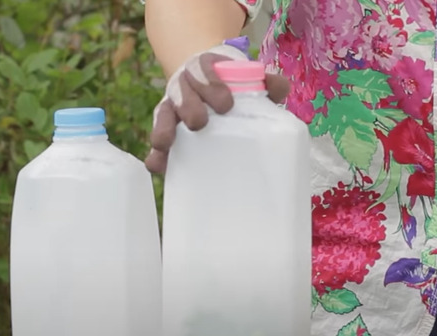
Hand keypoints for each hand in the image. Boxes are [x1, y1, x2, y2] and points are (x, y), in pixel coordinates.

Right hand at [145, 36, 290, 173]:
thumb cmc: (231, 83)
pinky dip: (156, 154)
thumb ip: (267, 82)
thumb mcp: (247, 77)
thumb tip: (279, 90)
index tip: (225, 102)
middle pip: (181, 91)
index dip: (209, 82)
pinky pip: (158, 140)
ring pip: (163, 113)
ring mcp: (172, 107)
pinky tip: (158, 166)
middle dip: (188, 105)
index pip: (202, 67)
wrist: (206, 83)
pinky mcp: (166, 130)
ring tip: (164, 143)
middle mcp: (183, 85)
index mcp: (203, 68)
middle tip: (199, 123)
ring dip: (163, 128)